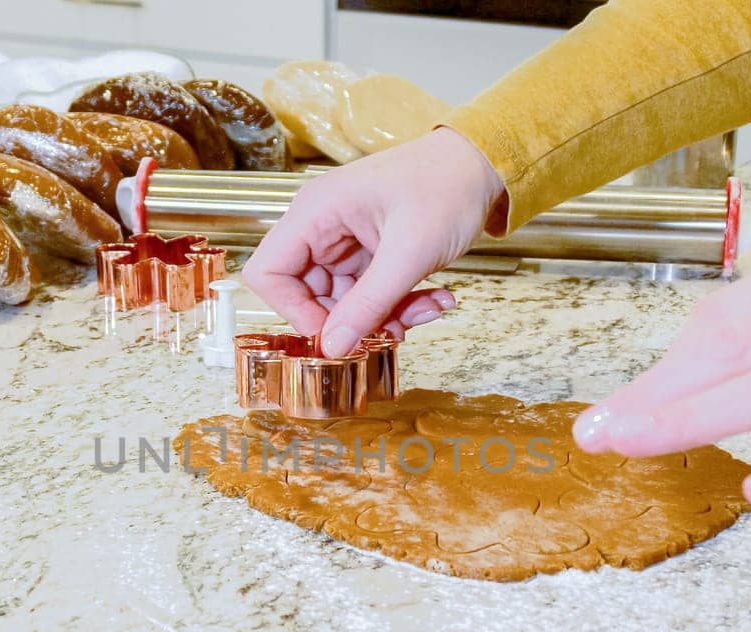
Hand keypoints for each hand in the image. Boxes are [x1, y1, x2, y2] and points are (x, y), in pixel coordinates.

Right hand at [242, 127, 505, 356]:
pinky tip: (435, 298)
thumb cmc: (445, 187)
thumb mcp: (409, 253)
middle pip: (307, 295)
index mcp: (315, 213)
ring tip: (429, 307)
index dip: (293, 311)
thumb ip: (368, 304)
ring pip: (344, 302)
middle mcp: (321, 227)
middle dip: (351, 321)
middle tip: (394, 330)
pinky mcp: (369, 254)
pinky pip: (369, 295)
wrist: (482, 165)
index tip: (334, 333)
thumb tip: (333, 347)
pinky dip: (399, 306)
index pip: (268, 274)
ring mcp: (345, 242)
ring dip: (385, 316)